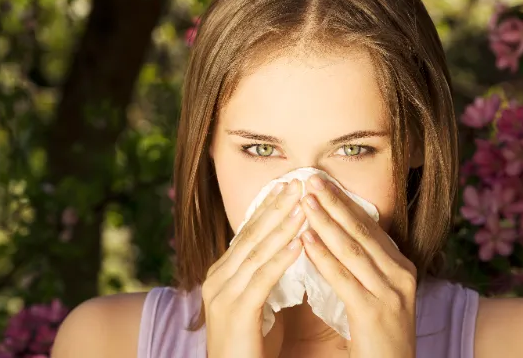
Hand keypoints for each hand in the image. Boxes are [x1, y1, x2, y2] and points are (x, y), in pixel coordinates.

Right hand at [201, 179, 305, 357]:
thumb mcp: (258, 302)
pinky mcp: (236, 314)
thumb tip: (291, 246)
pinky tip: (299, 243)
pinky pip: (261, 280)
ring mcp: (223, 295)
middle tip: (299, 181)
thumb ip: (266, 275)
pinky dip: (280, 260)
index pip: (249, 232)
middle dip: (276, 207)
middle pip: (252, 235)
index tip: (289, 185)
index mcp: (223, 273)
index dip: (269, 207)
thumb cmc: (251, 345)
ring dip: (282, 226)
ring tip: (303, 203)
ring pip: (257, 252)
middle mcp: (219, 279)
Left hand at [298, 175, 417, 357]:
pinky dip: (323, 257)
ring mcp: (390, 294)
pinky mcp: (374, 313)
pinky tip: (305, 241)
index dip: (345, 203)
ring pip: (352, 250)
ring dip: (325, 222)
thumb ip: (362, 269)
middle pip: (362, 231)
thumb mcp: (378, 296)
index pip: (370, 228)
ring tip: (304, 201)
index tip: (322, 183)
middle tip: (311, 179)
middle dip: (334, 203)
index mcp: (401, 268)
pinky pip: (344, 279)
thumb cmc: (379, 339)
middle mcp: (401, 276)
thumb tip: (334, 238)